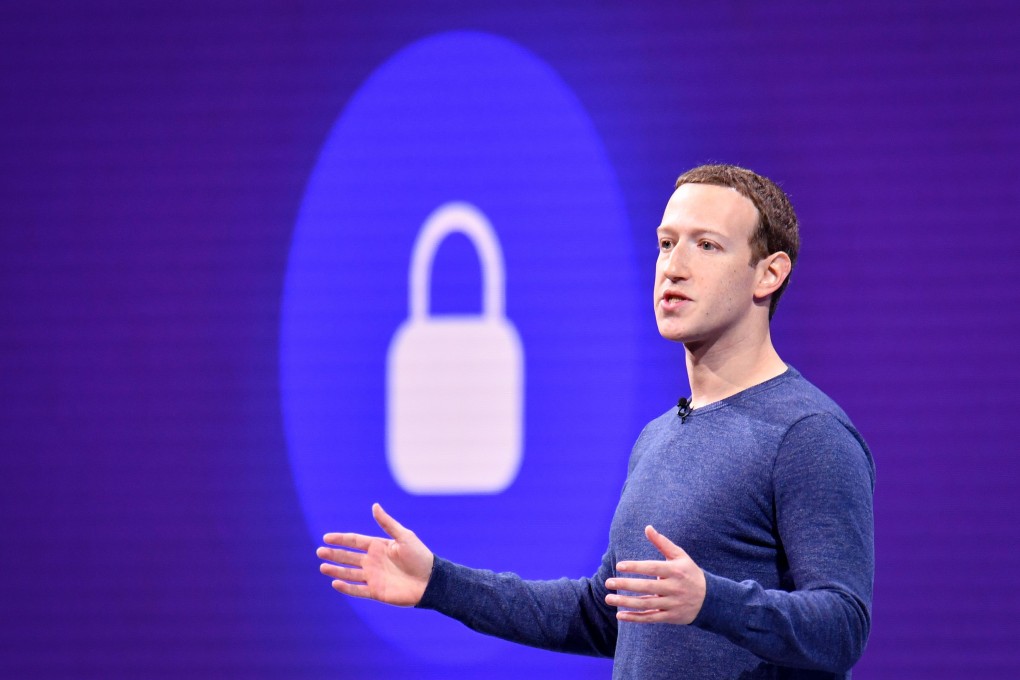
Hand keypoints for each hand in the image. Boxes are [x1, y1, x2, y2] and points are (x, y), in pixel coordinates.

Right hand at [316, 503, 433, 606]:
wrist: (430, 580)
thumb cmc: (419, 556)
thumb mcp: (403, 536)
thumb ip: (387, 523)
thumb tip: (374, 505)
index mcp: (379, 546)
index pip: (355, 541)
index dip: (340, 539)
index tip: (326, 538)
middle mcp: (373, 561)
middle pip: (348, 557)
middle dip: (334, 554)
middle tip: (319, 552)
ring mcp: (373, 577)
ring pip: (349, 573)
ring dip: (336, 570)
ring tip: (322, 566)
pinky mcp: (376, 592)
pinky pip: (357, 590)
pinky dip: (346, 588)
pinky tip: (335, 583)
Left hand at [604, 525, 705, 623]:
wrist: (710, 599)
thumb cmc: (689, 573)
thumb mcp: (680, 556)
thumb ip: (662, 542)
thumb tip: (647, 527)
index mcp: (675, 571)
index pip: (652, 568)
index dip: (635, 567)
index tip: (618, 566)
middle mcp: (674, 587)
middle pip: (647, 587)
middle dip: (626, 585)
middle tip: (608, 583)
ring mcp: (672, 604)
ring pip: (646, 604)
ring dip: (626, 602)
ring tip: (608, 598)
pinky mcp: (670, 617)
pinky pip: (650, 618)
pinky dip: (635, 618)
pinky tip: (620, 615)